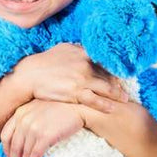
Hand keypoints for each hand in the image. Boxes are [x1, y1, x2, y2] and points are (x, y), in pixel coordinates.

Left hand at [1, 99, 84, 156]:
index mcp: (21, 112)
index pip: (6, 134)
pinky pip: (35, 153)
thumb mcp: (37, 108)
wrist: (77, 108)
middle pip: (13, 144)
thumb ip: (26, 119)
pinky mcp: (45, 135)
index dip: (6, 149)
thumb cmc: (59, 109)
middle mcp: (24, 119)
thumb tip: (19, 139)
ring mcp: (34, 127)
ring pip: (24, 151)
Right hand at [13, 43, 128, 113]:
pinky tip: (112, 108)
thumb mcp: (61, 49)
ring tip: (125, 99)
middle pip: (108, 75)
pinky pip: (95, 100)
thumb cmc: (44, 62)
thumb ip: (76, 49)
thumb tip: (84, 48)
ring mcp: (81, 80)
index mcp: (82, 53)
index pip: (104, 61)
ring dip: (117, 94)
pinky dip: (105, 104)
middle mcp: (85, 65)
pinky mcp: (75, 93)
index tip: (122, 73)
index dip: (114, 68)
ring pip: (105, 88)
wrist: (29, 75)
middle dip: (119, 82)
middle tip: (128, 88)